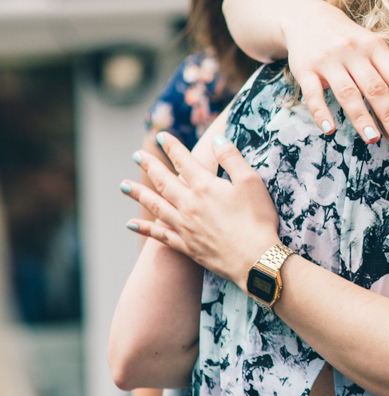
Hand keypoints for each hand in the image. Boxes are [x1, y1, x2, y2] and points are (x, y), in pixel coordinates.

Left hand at [122, 131, 279, 291]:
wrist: (255, 259)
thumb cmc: (258, 219)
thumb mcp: (251, 182)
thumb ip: (232, 158)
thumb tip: (218, 139)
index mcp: (205, 186)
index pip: (184, 161)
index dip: (172, 147)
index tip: (162, 136)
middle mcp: (189, 205)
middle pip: (164, 181)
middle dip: (150, 166)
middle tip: (136, 155)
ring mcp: (185, 226)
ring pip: (156, 206)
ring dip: (139, 194)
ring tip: (123, 186)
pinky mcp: (187, 246)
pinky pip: (160, 235)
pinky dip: (144, 229)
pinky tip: (131, 225)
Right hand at [284, 0, 388, 144]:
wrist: (307, 18)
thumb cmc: (351, 40)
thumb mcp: (379, 50)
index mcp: (376, 48)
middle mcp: (353, 52)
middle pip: (374, 86)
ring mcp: (328, 61)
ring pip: (347, 92)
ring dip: (360, 117)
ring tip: (374, 139)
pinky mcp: (305, 70)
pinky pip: (312, 94)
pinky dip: (321, 112)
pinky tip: (330, 130)